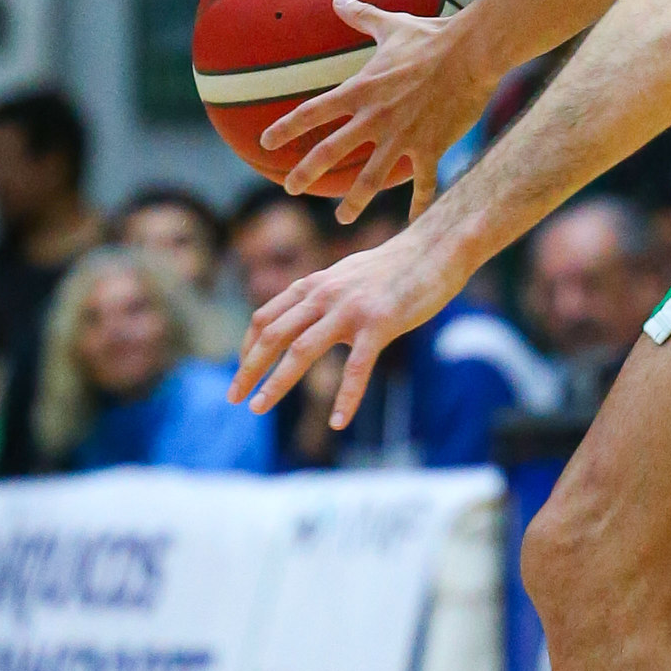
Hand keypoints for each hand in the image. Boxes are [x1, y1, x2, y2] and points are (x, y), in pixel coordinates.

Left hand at [230, 218, 467, 428]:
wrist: (436, 248)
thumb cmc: (395, 266)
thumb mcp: (346, 275)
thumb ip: (322, 294)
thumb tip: (304, 311)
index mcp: (313, 285)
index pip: (265, 318)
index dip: (248, 348)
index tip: (242, 372)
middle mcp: (323, 295)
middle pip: (272, 335)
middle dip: (248, 369)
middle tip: (234, 398)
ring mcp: (350, 309)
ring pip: (301, 351)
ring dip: (275, 383)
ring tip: (258, 408)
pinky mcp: (380, 323)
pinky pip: (357, 367)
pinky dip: (346, 398)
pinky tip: (337, 422)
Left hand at [261, 0, 498, 221]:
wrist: (472, 53)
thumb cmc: (431, 36)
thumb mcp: (390, 24)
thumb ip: (361, 15)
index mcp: (360, 91)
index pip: (312, 112)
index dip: (285, 128)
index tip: (265, 143)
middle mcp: (375, 118)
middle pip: (330, 152)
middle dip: (305, 173)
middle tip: (290, 188)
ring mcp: (402, 137)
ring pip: (370, 179)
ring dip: (353, 203)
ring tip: (342, 220)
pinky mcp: (431, 147)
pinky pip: (423, 184)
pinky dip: (419, 205)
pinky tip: (413, 223)